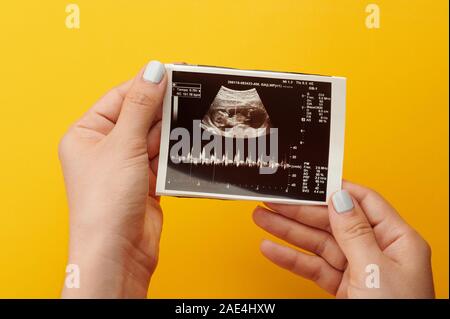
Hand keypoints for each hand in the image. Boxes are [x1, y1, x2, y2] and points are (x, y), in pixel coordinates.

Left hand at [59, 61, 166, 297]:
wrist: (118, 252)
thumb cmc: (105, 204)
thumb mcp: (124, 145)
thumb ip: (141, 107)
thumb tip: (154, 72)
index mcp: (86, 134)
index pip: (120, 98)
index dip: (145, 84)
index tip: (171, 72)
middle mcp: (104, 149)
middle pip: (140, 117)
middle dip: (162, 110)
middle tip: (188, 95)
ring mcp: (126, 166)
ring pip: (155, 138)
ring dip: (170, 135)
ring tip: (189, 125)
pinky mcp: (144, 183)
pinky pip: (163, 159)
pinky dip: (173, 155)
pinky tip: (184, 147)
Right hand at [253, 181, 434, 297]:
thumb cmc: (398, 314)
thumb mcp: (375, 270)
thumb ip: (355, 233)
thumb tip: (339, 198)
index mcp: (397, 240)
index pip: (362, 201)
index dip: (332, 189)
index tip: (307, 182)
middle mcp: (378, 251)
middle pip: (332, 222)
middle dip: (299, 211)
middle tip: (272, 201)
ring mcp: (359, 270)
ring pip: (318, 244)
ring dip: (288, 232)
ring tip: (262, 219)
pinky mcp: (344, 288)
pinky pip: (314, 267)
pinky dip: (291, 259)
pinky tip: (272, 249)